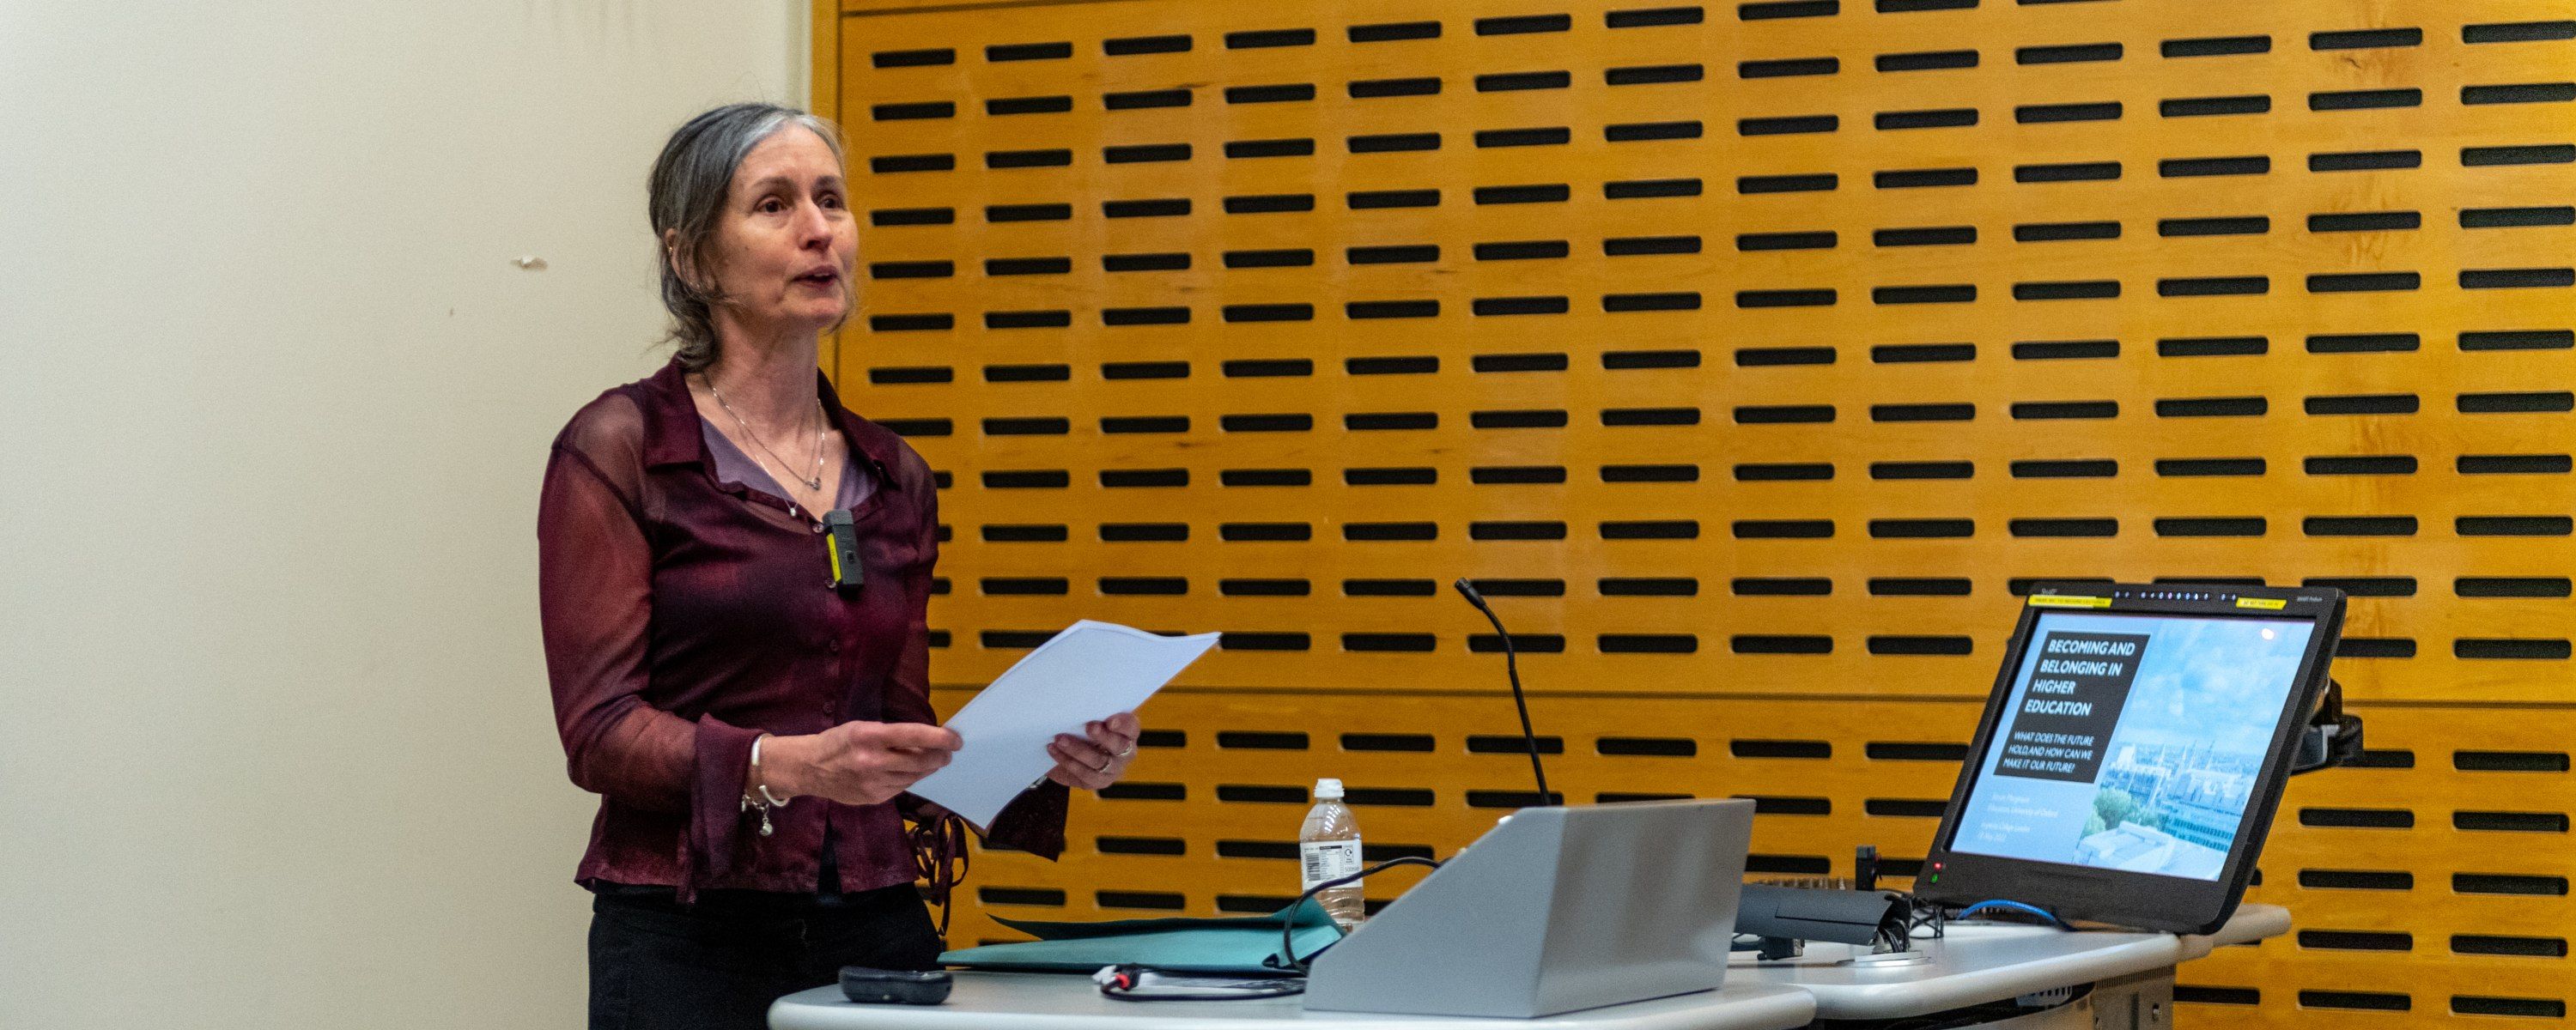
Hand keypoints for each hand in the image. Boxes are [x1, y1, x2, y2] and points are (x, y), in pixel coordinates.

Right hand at [764, 722, 960, 805]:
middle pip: (919, 761)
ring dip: (928, 768)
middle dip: (940, 756)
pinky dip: (910, 778)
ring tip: (934, 761)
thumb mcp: (862, 728)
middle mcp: (872, 761)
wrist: (809, 769)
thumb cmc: (839, 742)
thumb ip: (891, 735)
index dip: (939, 738)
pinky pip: (902, 787)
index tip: (955, 739)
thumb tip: (925, 740)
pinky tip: (910, 772)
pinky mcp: (874, 798)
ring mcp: (873, 783)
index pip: (913, 736)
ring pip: (914, 776)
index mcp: (869, 737)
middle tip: (948, 752)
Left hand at [1045, 712, 1140, 790]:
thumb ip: (1090, 713)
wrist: (1072, 755)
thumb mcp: (1089, 719)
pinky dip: (1067, 761)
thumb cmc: (1084, 730)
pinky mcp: (1099, 782)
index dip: (1123, 724)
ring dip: (1077, 750)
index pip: (1131, 727)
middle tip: (1089, 727)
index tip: (1110, 721)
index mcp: (1128, 733)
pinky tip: (1054, 750)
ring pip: (1098, 761)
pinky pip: (1084, 773)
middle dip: (1103, 737)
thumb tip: (1076, 704)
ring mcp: (1113, 769)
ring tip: (1060, 739)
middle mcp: (1125, 753)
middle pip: (1119, 746)